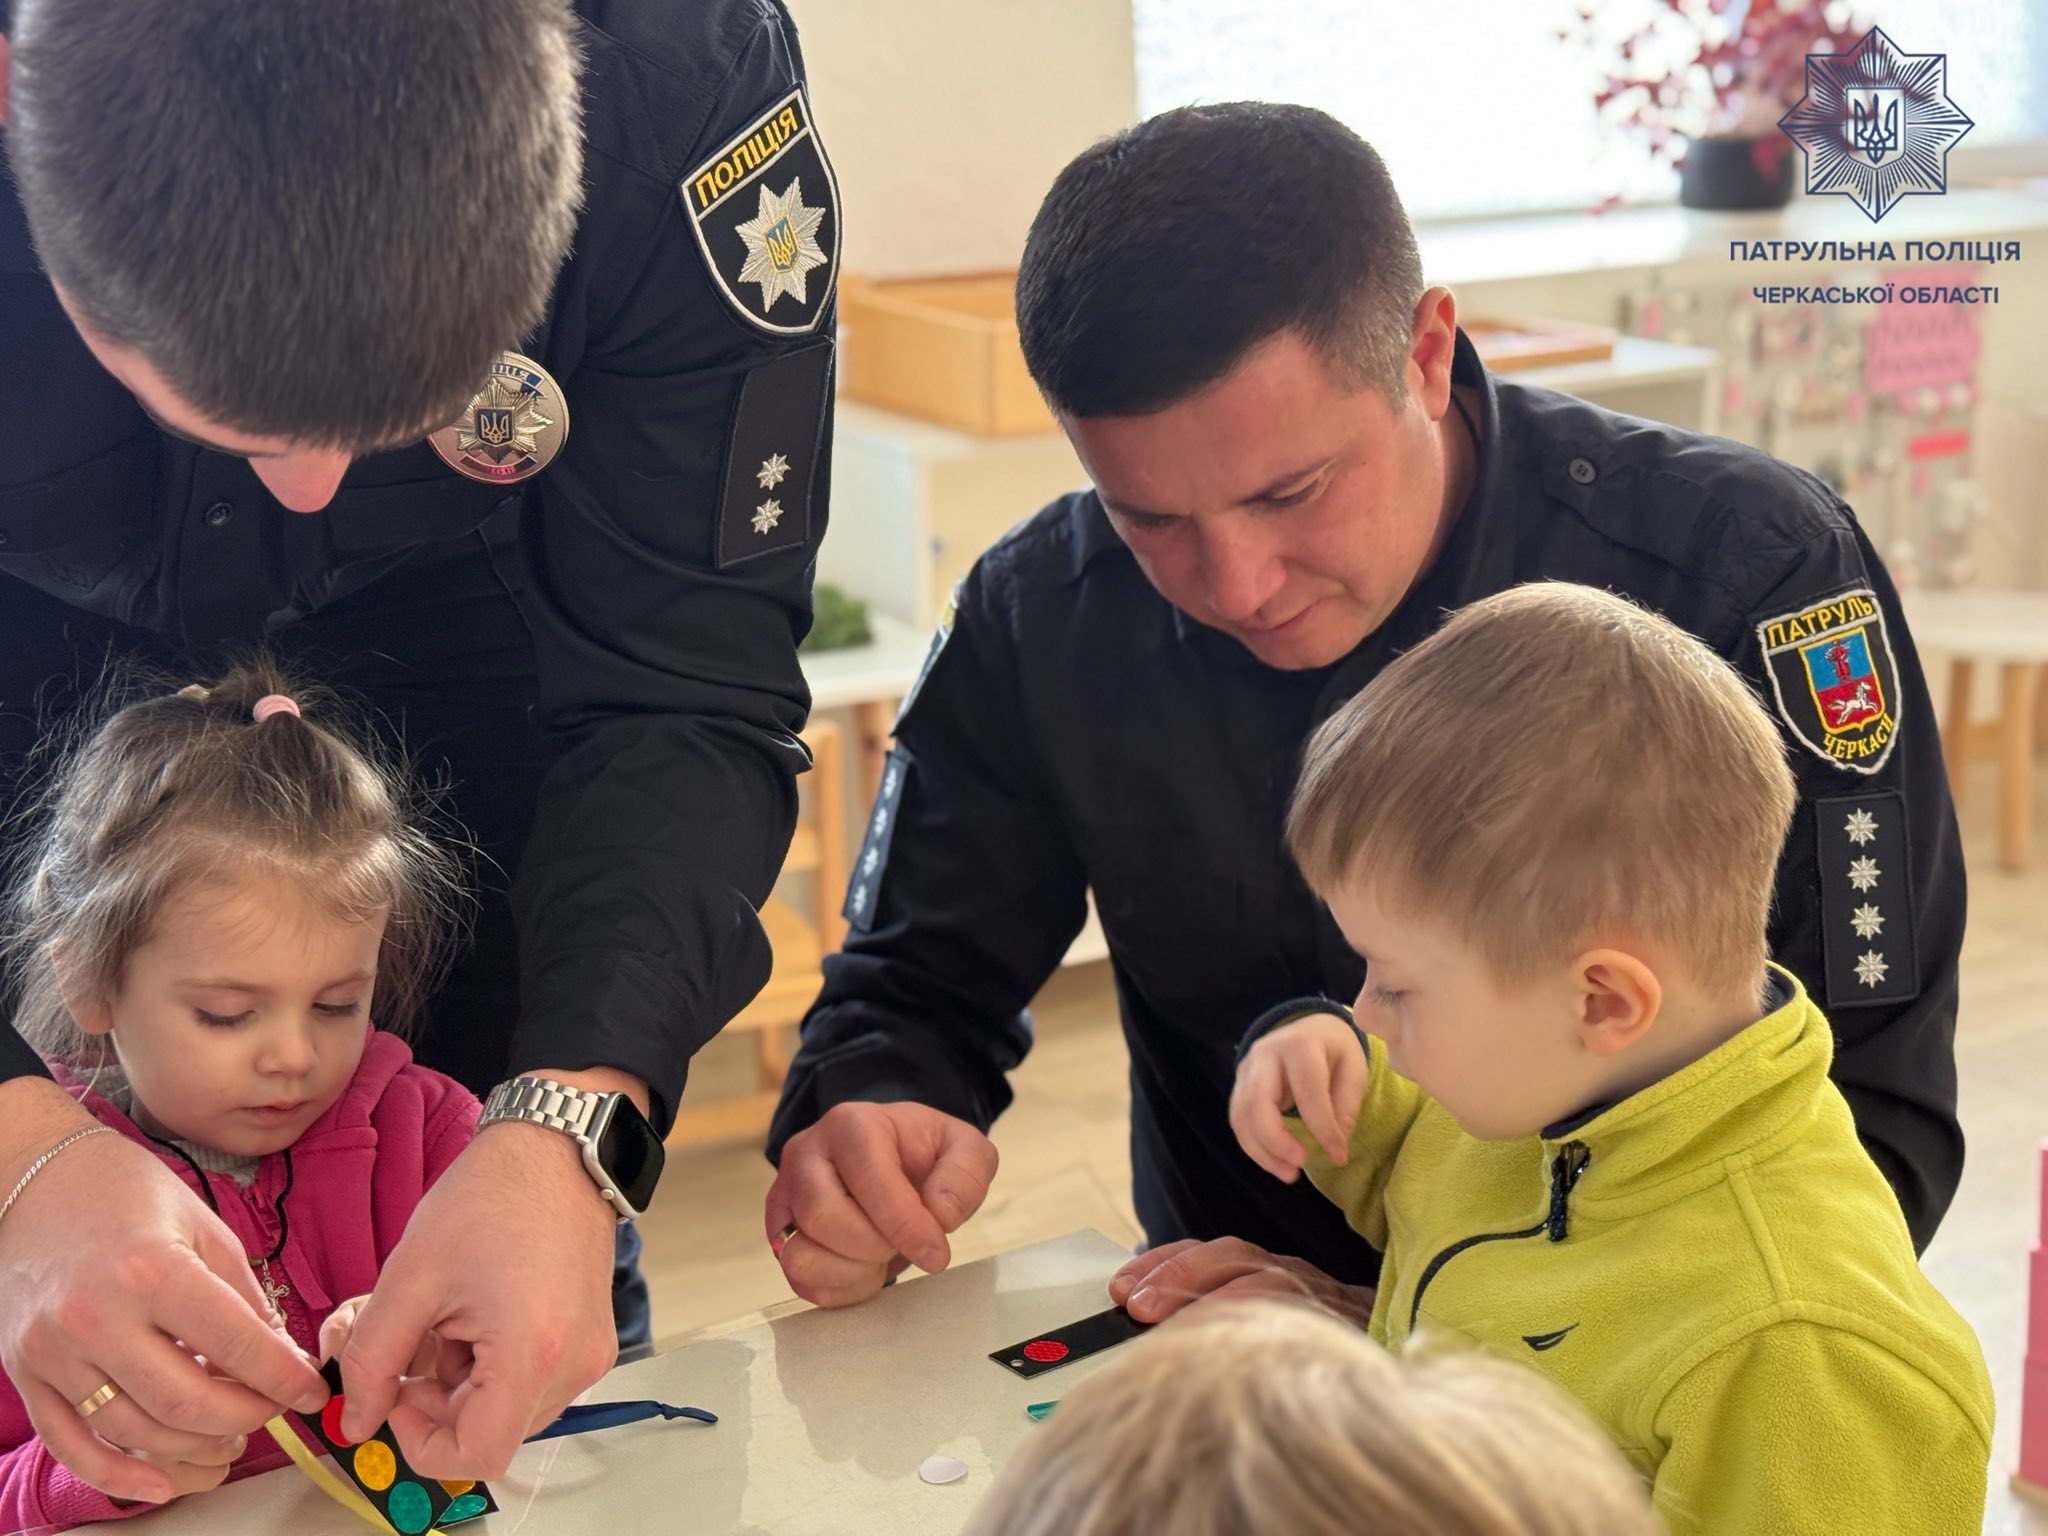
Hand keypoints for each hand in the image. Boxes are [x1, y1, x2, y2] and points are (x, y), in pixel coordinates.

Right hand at [0, 1080, 326, 1504]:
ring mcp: (52, 1351)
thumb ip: (244, 1297)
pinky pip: (70, 1443)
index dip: (283, 1377)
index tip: (313, 1391)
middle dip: (245, 1416)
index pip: (234, 1344)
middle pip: (183, 1400)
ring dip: (192, 1447)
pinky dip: (117, 1473)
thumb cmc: (127, 1194)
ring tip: (232, 1438)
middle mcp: (94, 1316)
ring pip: (133, 1429)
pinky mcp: (25, 1373)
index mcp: (150, 1270)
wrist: (34, 1181)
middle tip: (274, 1411)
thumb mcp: (205, 1227)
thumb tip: (282, 1358)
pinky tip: (160, 1482)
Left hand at [336, 1118, 617, 1478]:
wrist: (557, 1147)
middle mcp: (574, 1365)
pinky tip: (478, 1314)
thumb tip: (359, 1418)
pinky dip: (494, 1366)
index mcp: (532, 1354)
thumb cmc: (492, 1197)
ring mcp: (591, 1353)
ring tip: (448, 1322)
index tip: (396, 1398)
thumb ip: (372, 1360)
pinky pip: (534, 1382)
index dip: (422, 1442)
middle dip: (438, 1405)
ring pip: (510, 1411)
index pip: (476, 1456)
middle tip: (412, 1349)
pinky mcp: (593, 1339)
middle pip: (492, 1433)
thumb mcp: (410, 1278)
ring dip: (464, 1385)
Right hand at [765, 1102, 998, 1307]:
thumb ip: (966, 1174)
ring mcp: (786, 1197)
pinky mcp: (781, 1236)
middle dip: (874, 1246)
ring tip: (882, 1255)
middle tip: (904, 1244)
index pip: (869, 1177)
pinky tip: (866, 1269)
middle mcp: (806, 1155)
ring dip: (852, 1271)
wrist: (892, 1160)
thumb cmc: (922, 1154)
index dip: (904, 1224)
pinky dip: (840, 1289)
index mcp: (851, 1125)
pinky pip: (799, 1281)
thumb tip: (939, 1214)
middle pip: (822, 1216)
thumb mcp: (964, 1148)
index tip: (936, 1253)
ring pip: (799, 1255)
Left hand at [1107, 1238, 1375, 1327]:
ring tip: (1168, 1327)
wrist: (1392, 1346)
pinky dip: (1260, 1331)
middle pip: (1230, 1256)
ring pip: (1261, 1283)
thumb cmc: (1315, 1337)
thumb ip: (1215, 1304)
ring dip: (1210, 1300)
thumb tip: (1145, 1307)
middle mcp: (1291, 1272)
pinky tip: (1229, 1352)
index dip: (1160, 1261)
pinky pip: (1297, 1323)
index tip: (1119, 1282)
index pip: (1206, 1251)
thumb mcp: (1265, 1312)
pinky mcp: (1341, 1326)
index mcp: (1266, 1266)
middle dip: (1177, 1274)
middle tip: (1135, 1304)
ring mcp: (1318, 1297)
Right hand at [1229, 1012, 1367, 1181]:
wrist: (1310, 1029)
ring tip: (1289, 1174)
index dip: (1323, 1127)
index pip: (1308, 1091)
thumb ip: (1346, 1106)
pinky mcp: (1238, 1086)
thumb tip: (1335, 1146)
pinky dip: (1255, 1148)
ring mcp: (1246, 1069)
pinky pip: (1239, 1121)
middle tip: (1299, 1165)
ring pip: (1241, 1116)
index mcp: (1301, 1043)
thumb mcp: (1353, 1070)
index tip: (1339, 1155)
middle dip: (1275, 1140)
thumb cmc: (1335, 1051)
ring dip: (1262, 1152)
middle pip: (1257, 1100)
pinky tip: (1276, 1162)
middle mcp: (1266, 1053)